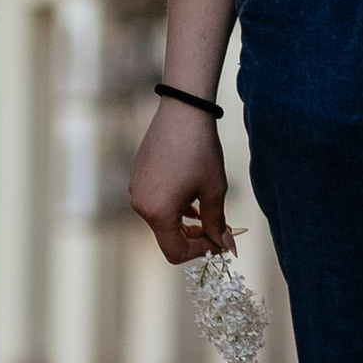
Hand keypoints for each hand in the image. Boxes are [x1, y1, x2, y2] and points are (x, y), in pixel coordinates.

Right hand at [128, 102, 233, 264]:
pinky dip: (174, 206)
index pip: (176, 251)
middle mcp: (140, 204)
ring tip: (207, 207)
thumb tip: (226, 248)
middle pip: (168, 236)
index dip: (200, 250)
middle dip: (194, 236)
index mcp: (157, 212)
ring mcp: (136, 189)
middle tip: (218, 227)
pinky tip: (190, 193)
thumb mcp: (214, 190)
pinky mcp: (137, 177)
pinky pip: (155, 202)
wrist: (184, 111)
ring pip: (162, 219)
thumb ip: (218, 224)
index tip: (220, 240)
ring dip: (185, 221)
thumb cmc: (201, 151)